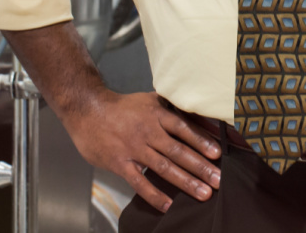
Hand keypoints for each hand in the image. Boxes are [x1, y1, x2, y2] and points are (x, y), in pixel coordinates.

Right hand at [63, 90, 221, 212]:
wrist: (87, 110)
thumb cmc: (123, 107)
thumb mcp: (150, 99)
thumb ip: (173, 108)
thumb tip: (200, 115)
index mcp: (157, 114)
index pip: (183, 128)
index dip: (201, 141)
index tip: (217, 153)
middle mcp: (148, 132)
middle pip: (178, 151)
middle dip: (200, 166)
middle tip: (218, 180)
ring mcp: (134, 149)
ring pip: (164, 167)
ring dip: (185, 181)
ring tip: (203, 193)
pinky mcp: (120, 164)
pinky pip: (139, 182)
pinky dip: (153, 194)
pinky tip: (167, 205)